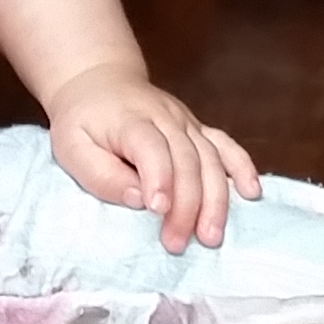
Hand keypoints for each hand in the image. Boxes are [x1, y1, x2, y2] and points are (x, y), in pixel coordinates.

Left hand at [45, 61, 263, 252]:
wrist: (99, 81)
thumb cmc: (82, 121)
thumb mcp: (72, 148)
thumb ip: (101, 175)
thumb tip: (137, 199)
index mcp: (131, 121)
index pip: (152, 148)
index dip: (159, 179)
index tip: (158, 211)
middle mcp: (166, 119)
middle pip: (187, 160)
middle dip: (187, 205)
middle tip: (177, 242)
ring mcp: (186, 122)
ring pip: (211, 158)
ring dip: (215, 199)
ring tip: (211, 235)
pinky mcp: (198, 128)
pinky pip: (226, 146)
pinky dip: (242, 168)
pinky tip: (251, 192)